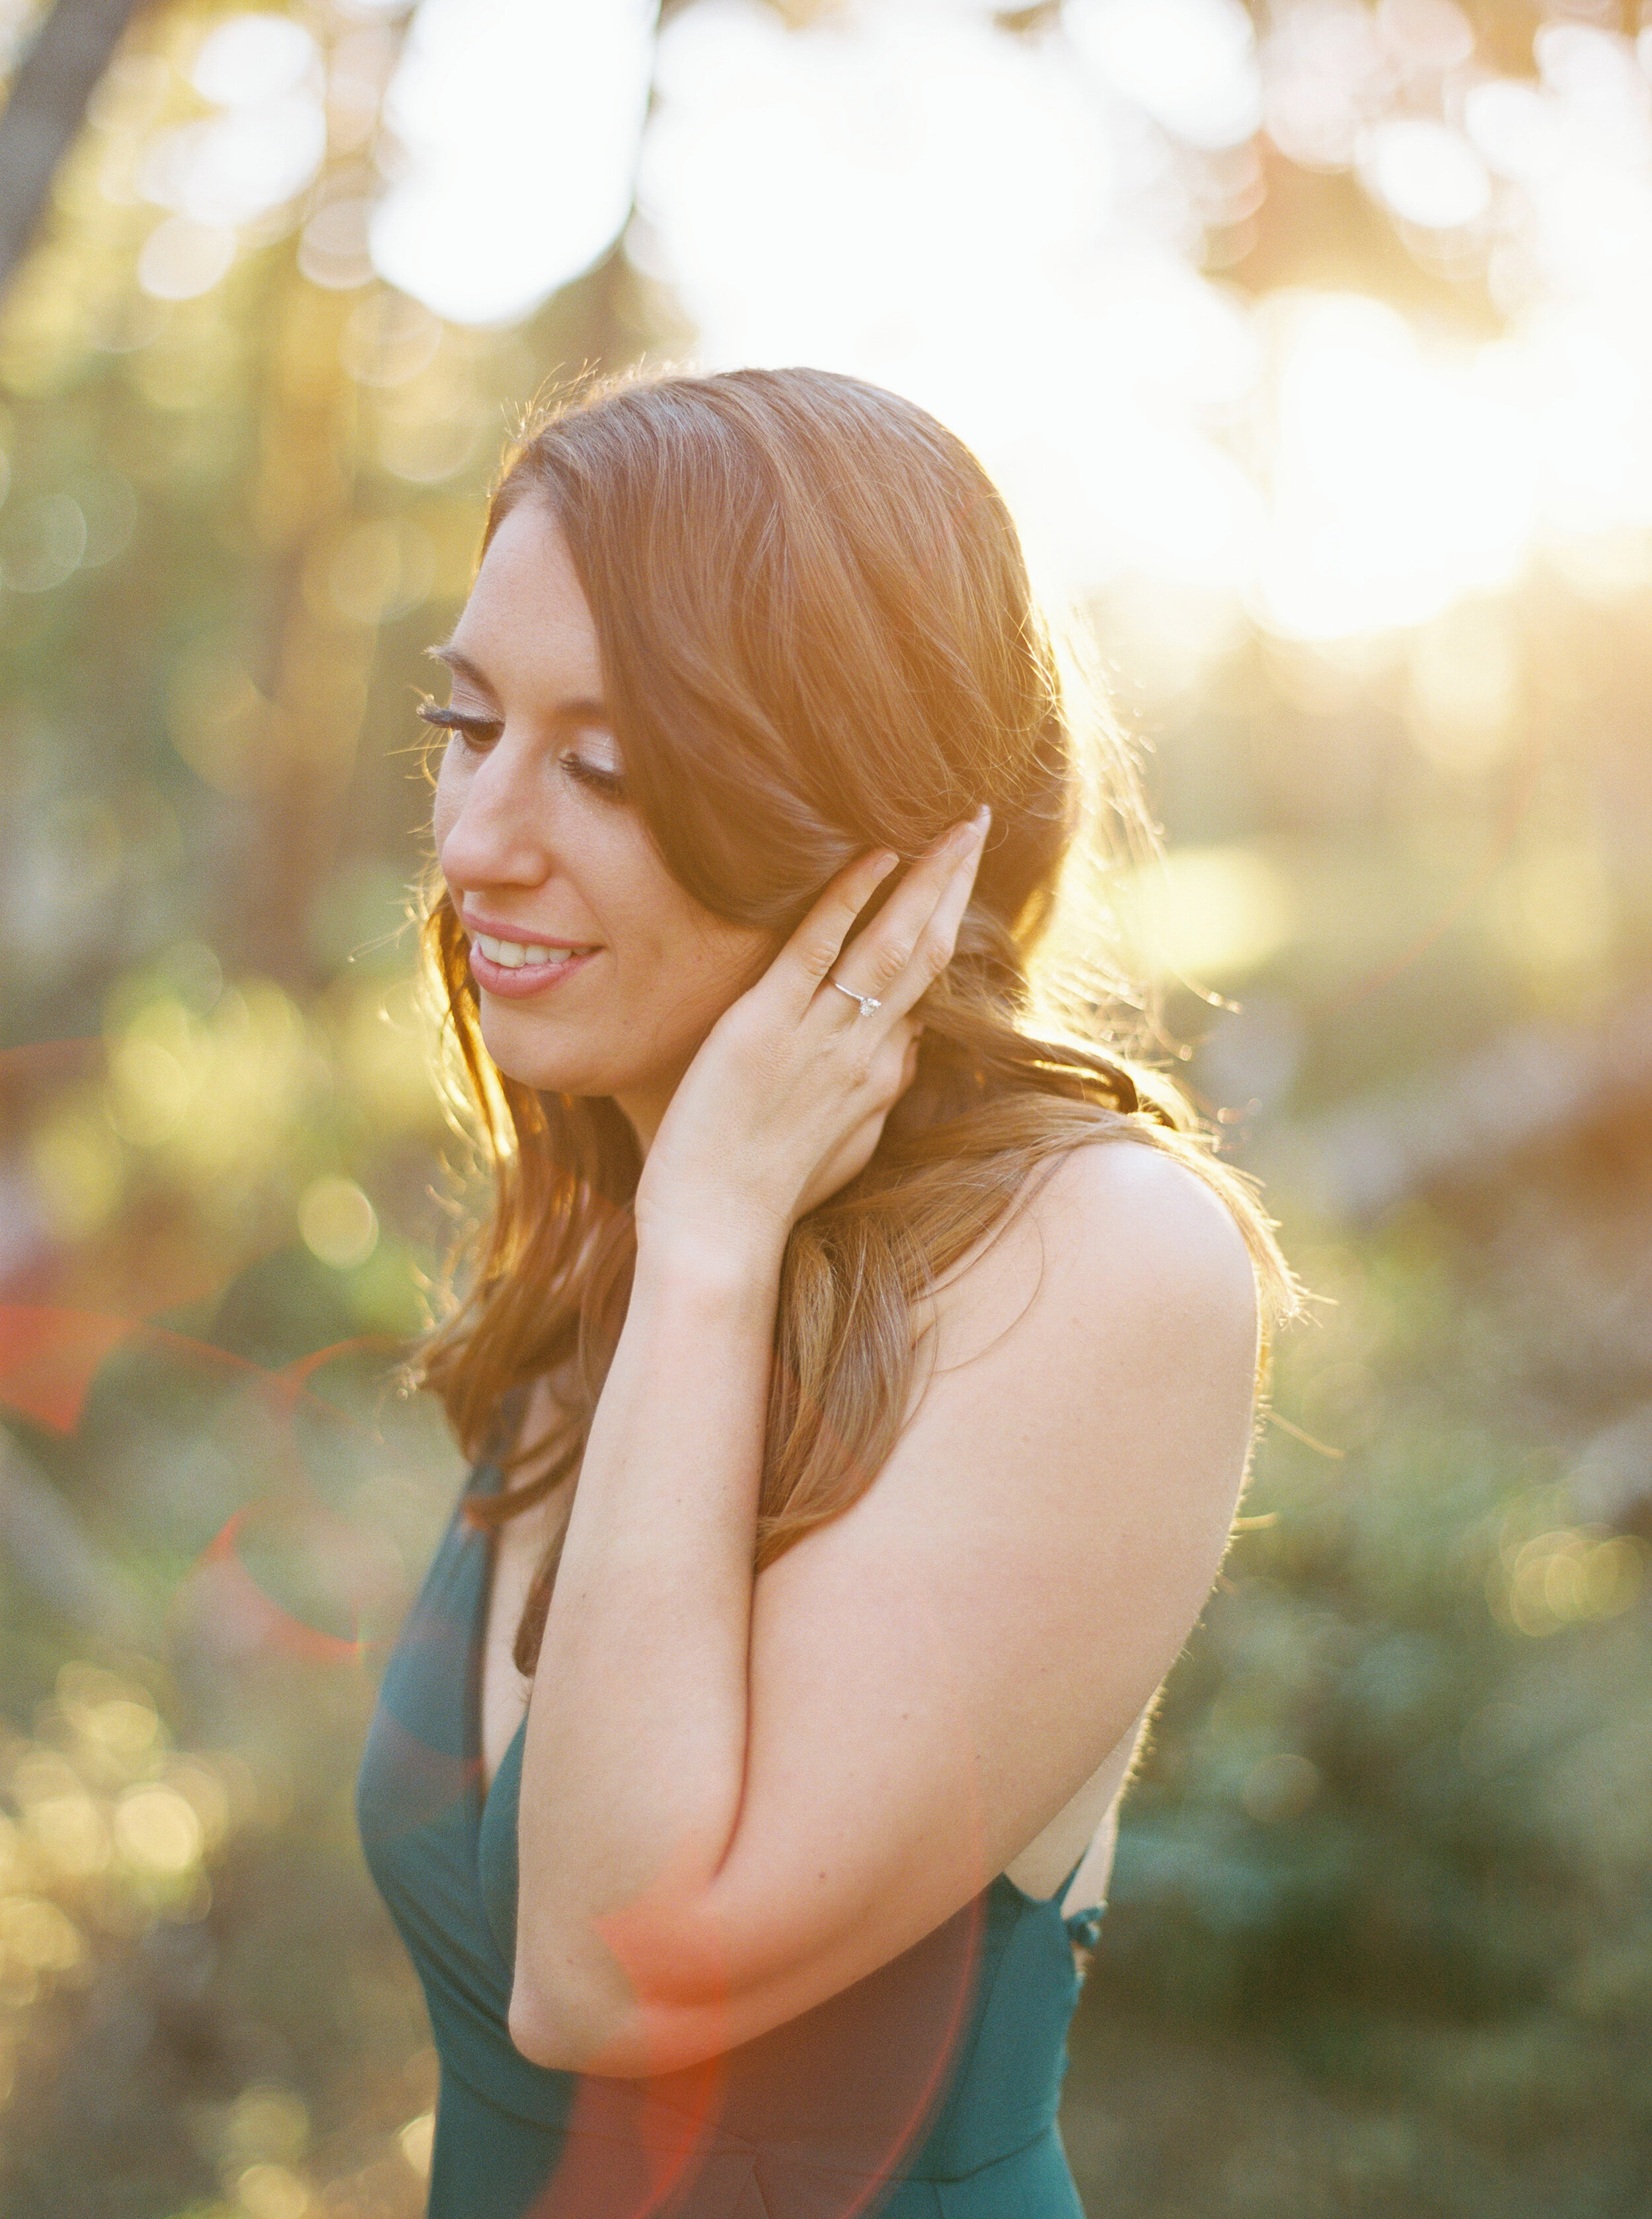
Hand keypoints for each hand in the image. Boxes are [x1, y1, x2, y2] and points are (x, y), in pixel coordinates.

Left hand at [634, 809, 990, 1263]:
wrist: (719, 1237)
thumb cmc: (762, 1201)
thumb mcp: (840, 1149)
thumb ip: (868, 1098)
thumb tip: (895, 1062)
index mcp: (879, 1078)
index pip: (924, 987)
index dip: (945, 922)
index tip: (959, 873)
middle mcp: (864, 1052)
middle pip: (928, 950)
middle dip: (956, 879)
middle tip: (978, 818)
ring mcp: (819, 1039)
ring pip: (892, 943)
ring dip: (928, 874)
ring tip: (954, 820)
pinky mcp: (765, 1029)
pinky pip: (817, 949)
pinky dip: (848, 896)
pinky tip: (874, 850)